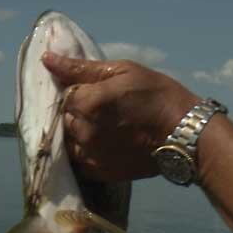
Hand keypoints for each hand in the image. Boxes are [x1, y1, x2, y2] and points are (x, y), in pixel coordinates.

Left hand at [42, 52, 200, 181]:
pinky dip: (89, 152)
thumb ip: (82, 68)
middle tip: (108, 110)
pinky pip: (82, 161)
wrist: (186, 133)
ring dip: (83, 133)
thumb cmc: (159, 95)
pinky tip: (108, 144)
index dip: (81, 91)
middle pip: (67, 119)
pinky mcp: (102, 172)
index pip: (65, 94)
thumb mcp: (125, 72)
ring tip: (108, 128)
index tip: (100, 92)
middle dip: (80, 113)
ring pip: (72, 141)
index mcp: (87, 103)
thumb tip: (46, 59)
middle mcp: (84, 132)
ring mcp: (92, 155)